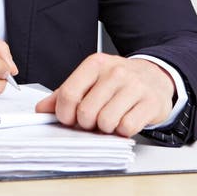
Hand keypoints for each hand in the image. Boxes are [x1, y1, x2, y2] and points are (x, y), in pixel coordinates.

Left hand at [35, 53, 174, 136]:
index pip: (69, 94)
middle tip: (94, 120)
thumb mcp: (91, 81)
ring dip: (106, 128)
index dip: (64, 114)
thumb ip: (65, 94)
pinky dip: (123, 131)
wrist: (155, 77)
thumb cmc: (118, 82)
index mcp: (95, 64)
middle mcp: (115, 72)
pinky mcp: (150, 102)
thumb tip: (41, 110)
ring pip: (106, 122)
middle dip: (87, 124)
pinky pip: (127, 128)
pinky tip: (126, 120)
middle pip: (86, 112)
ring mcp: (134, 86)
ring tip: (111, 119)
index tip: (69, 119)